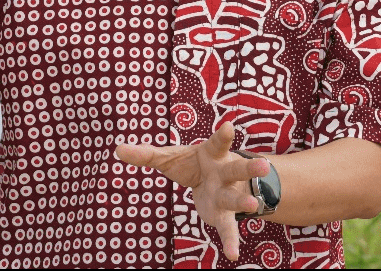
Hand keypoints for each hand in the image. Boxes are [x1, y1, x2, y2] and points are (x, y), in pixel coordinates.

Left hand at [115, 122, 269, 261]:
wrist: (214, 182)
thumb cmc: (192, 164)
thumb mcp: (169, 158)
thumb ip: (147, 155)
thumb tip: (118, 149)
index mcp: (213, 154)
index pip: (218, 143)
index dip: (223, 135)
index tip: (228, 126)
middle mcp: (224, 172)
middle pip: (237, 169)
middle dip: (250, 168)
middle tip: (263, 165)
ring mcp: (227, 194)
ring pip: (236, 197)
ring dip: (244, 202)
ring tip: (253, 205)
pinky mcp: (223, 215)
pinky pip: (228, 228)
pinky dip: (230, 240)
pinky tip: (232, 254)